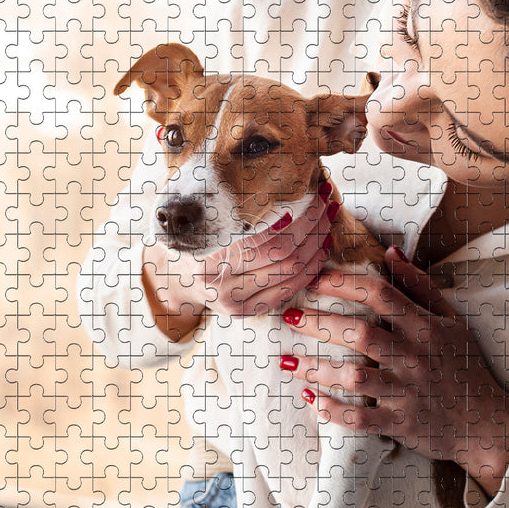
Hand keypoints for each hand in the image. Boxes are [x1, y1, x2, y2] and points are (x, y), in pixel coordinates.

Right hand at [199, 181, 334, 316]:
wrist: (181, 277)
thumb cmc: (198, 242)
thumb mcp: (211, 223)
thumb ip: (243, 215)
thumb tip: (292, 198)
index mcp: (209, 257)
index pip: (268, 237)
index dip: (297, 217)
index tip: (312, 194)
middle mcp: (220, 285)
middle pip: (284, 255)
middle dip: (312, 227)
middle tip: (324, 203)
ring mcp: (234, 304)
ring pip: (292, 274)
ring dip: (317, 246)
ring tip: (327, 222)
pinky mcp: (247, 312)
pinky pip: (288, 290)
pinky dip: (310, 269)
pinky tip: (320, 250)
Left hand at [282, 247, 508, 495]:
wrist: (487, 422)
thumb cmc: (465, 366)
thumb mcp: (452, 320)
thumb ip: (420, 287)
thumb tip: (389, 254)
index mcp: (426, 328)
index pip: (381, 295)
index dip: (344, 284)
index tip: (313, 279)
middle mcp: (415, 357)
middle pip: (361, 334)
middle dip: (320, 323)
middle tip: (289, 316)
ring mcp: (408, 392)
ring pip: (356, 377)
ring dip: (318, 368)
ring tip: (288, 361)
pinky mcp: (401, 424)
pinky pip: (362, 419)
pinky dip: (334, 410)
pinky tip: (311, 399)